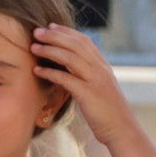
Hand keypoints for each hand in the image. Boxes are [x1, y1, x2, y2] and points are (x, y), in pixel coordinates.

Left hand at [30, 25, 140, 147]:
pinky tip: (37, 71)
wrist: (122, 129)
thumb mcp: (101, 87)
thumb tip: (71, 67)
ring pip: (71, 58)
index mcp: (103, 66)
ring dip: (50, 50)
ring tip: (33, 47)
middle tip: (37, 32)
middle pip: (76, 45)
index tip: (50, 27)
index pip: (84, 41)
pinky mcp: (89, 94)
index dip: (66, 32)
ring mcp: (96, 81)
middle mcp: (101, 70)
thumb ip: (89, 75)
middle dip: (54, 36)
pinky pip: (66, 79)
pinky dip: (50, 72)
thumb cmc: (108, 111)